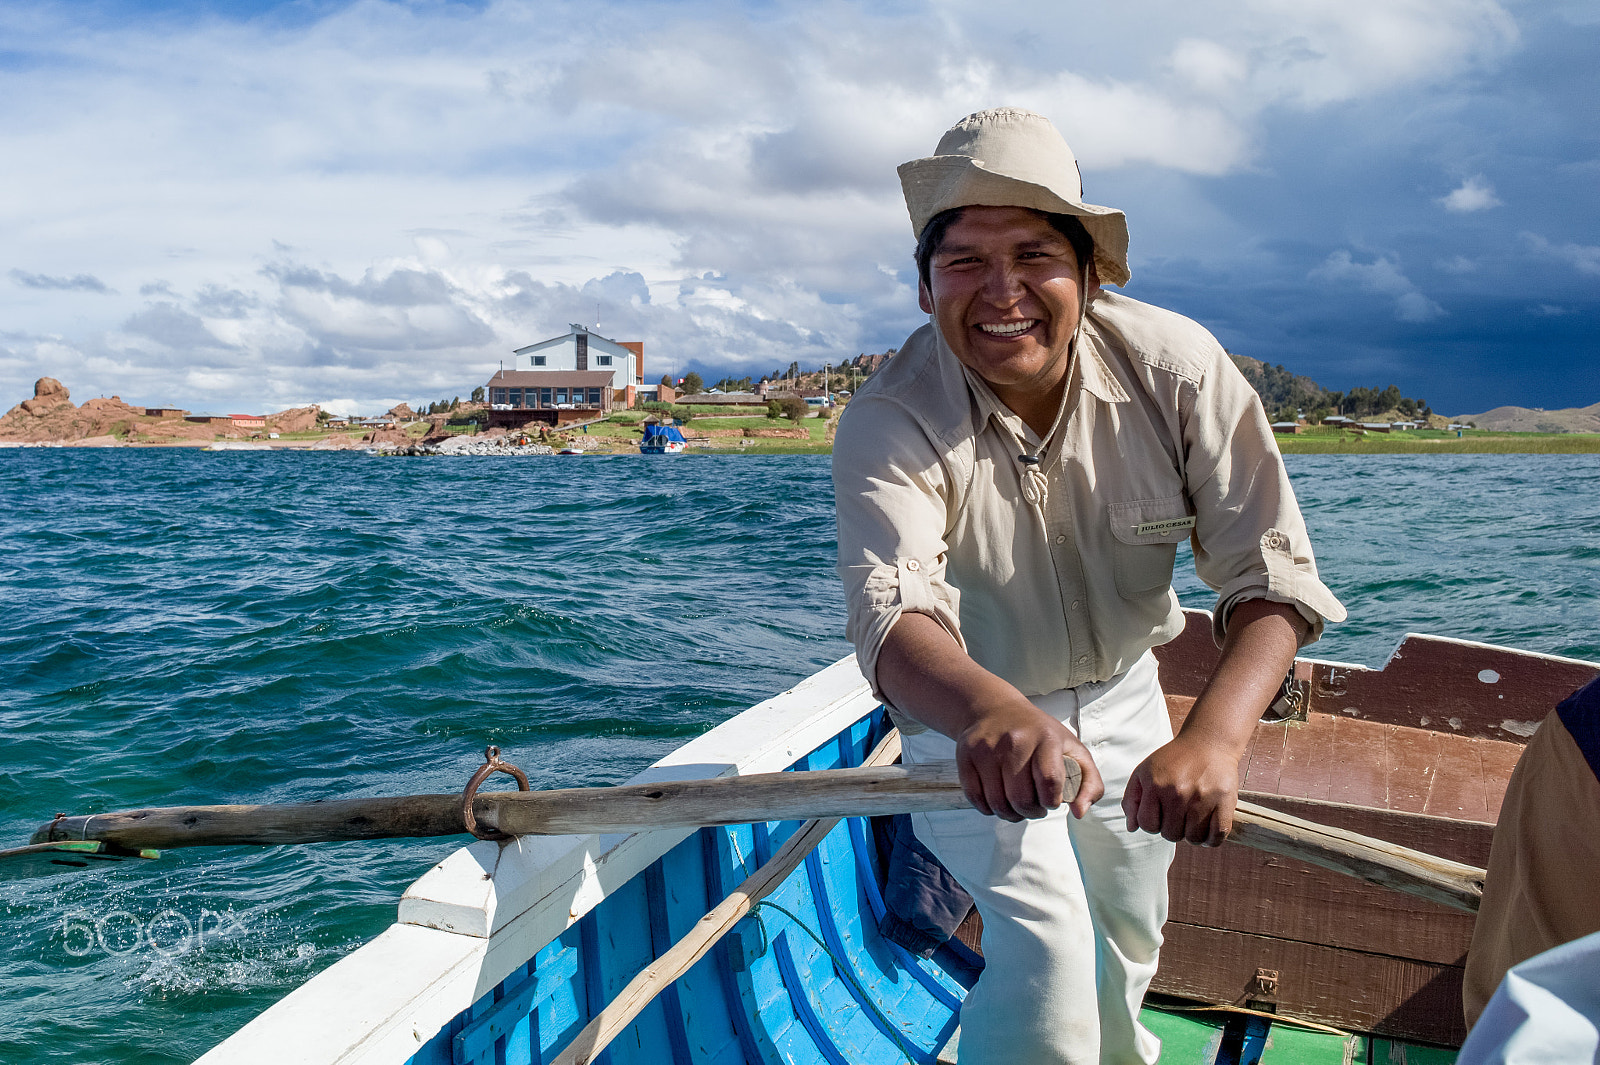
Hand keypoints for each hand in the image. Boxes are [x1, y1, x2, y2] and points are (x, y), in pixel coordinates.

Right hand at [956, 699, 1104, 821]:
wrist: (995, 710)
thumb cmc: (1040, 736)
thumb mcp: (1073, 751)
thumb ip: (1089, 783)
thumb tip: (1079, 813)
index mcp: (1046, 738)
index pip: (1050, 782)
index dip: (1051, 801)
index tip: (1051, 800)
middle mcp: (1015, 740)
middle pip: (1022, 799)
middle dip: (1031, 812)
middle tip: (1034, 806)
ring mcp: (987, 748)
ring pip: (998, 804)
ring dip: (1010, 814)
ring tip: (1017, 805)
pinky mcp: (966, 756)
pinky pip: (976, 799)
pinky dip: (988, 808)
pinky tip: (998, 799)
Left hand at [1122, 733, 1239, 845]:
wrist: (1208, 742)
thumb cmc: (1174, 759)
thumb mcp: (1144, 771)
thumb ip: (1132, 799)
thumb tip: (1131, 828)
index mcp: (1155, 786)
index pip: (1147, 825)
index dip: (1152, 824)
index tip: (1161, 814)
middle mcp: (1178, 793)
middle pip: (1171, 835)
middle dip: (1172, 828)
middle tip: (1179, 815)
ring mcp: (1202, 799)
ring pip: (1194, 839)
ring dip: (1192, 834)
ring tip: (1193, 819)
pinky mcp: (1225, 801)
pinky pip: (1217, 836)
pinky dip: (1212, 839)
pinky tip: (1208, 828)